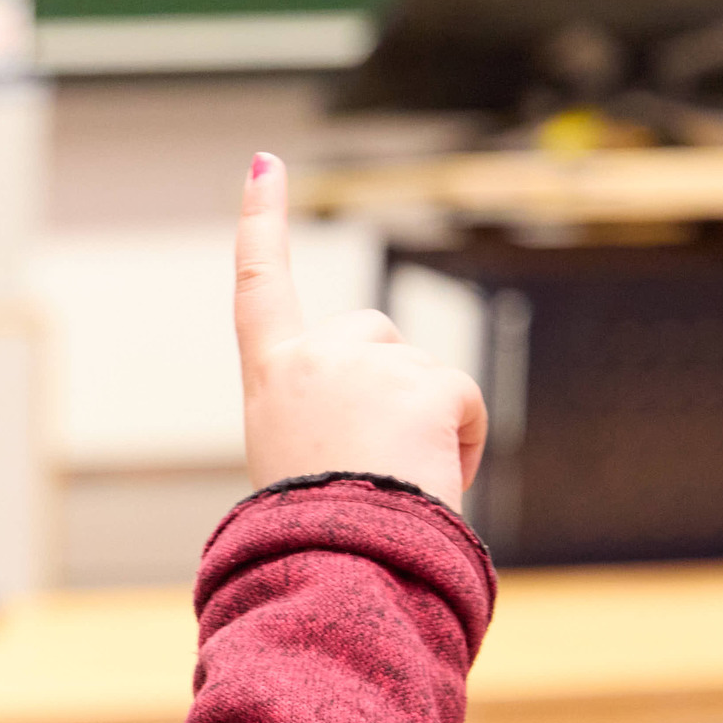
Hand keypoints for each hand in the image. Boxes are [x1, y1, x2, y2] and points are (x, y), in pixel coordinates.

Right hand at [235, 152, 485, 504]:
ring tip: (393, 480)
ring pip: (423, 374)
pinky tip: (431, 478)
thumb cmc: (316, 534)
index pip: (259, 285)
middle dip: (390, 386)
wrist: (338, 559)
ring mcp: (367, 362)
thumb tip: (389, 448)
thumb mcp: (296, 465)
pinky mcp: (422, 380)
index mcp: (271, 379)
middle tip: (370, 460)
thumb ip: (325, 420)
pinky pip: (463, 401)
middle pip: (374, 337)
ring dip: (424, 426)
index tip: (265, 163)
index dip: (260, 220)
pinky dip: (463, 443)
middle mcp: (312, 356)